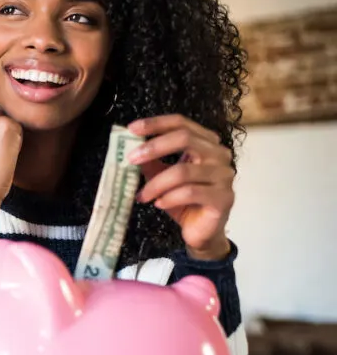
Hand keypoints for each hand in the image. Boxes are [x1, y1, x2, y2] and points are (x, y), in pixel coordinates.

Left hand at [126, 115, 234, 259]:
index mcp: (206, 143)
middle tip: (131, 159)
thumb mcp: (162, 177)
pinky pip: (190, 192)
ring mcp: (224, 175)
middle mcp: (219, 154)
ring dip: (156, 183)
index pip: (182, 123)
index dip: (156, 123)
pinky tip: (159, 203)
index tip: (132, 129)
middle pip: (185, 139)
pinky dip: (169, 197)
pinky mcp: (223, 197)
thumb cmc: (183, 201)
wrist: (201, 231)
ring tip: (142, 195)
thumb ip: (151, 161)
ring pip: (183, 171)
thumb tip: (131, 148)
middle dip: (154, 147)